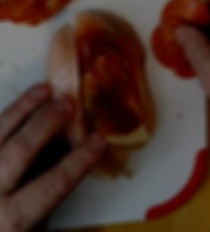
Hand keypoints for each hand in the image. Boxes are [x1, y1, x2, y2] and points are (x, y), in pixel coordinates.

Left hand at [0, 84, 104, 231]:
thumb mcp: (30, 227)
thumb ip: (43, 196)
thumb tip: (64, 153)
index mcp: (10, 219)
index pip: (53, 183)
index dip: (80, 160)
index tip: (99, 141)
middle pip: (21, 150)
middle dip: (47, 123)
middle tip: (67, 103)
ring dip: (21, 109)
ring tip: (42, 90)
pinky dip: (2, 119)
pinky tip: (13, 109)